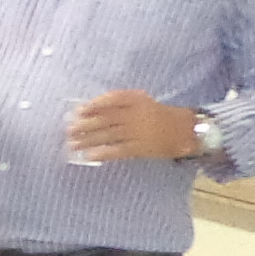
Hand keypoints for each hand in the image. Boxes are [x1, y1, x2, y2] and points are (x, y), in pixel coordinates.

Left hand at [64, 90, 200, 164]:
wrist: (186, 130)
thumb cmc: (159, 115)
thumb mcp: (143, 101)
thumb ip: (121, 103)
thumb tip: (91, 109)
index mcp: (138, 100)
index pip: (112, 100)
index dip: (94, 105)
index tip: (79, 110)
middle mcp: (137, 115)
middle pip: (106, 119)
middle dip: (85, 125)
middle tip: (69, 129)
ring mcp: (139, 132)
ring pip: (109, 135)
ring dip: (89, 140)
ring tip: (72, 144)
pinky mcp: (141, 148)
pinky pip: (118, 150)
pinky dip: (103, 153)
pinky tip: (89, 155)